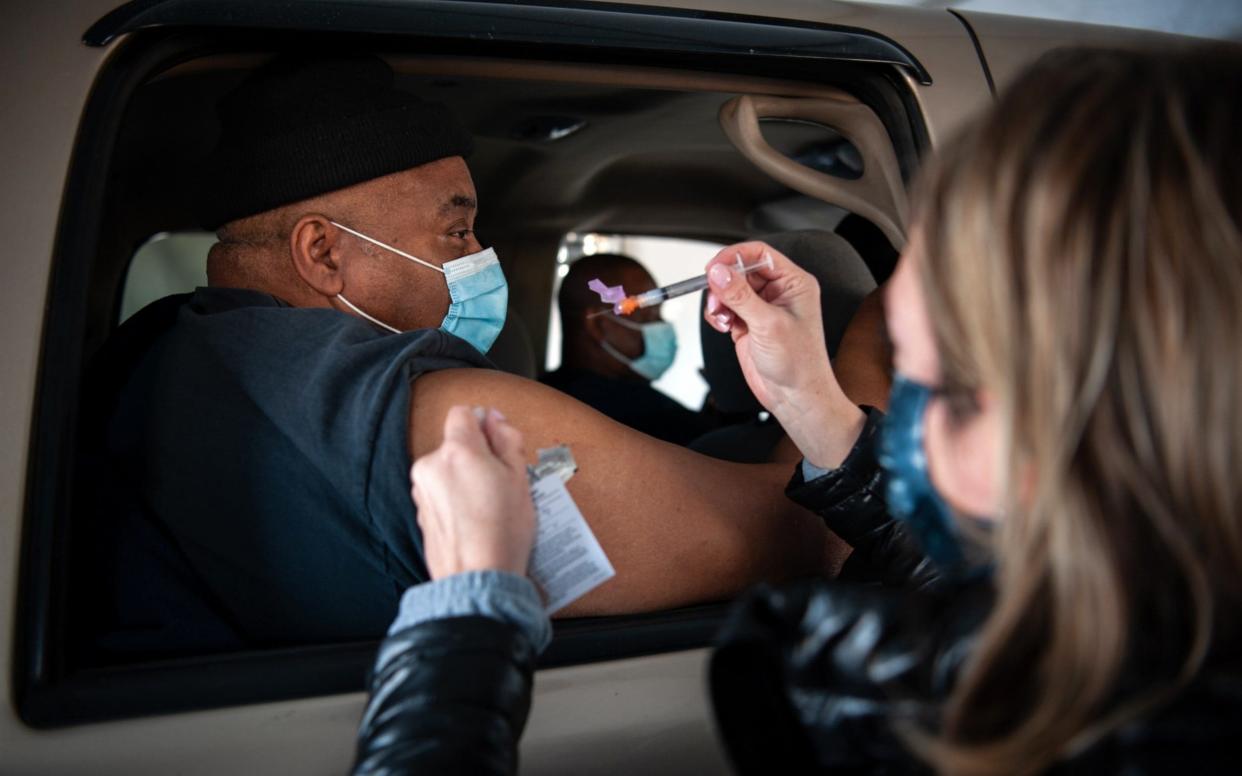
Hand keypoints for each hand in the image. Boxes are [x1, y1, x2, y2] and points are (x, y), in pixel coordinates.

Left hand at [412, 405, 534, 578]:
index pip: (462, 413)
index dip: (483, 424)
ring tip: (487, 506)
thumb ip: (506, 439)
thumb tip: (495, 419)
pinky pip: (440, 492)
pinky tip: (474, 519)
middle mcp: (431, 465)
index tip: (497, 443)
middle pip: (454, 444)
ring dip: (464, 478)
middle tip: (500, 482)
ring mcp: (422, 490)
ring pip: (446, 469)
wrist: (477, 578)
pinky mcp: (420, 512)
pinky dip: (454, 499)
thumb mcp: (519, 478)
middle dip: (476, 456)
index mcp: (457, 451)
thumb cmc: (502, 532)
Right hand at [704, 241, 863, 467]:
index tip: (714, 268)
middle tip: (717, 298)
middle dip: (723, 283)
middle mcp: (778, 292)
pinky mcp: (747, 323)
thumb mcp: (768, 324)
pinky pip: (724, 307)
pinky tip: (724, 327)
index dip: (734, 256)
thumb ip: (740, 295)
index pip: (760, 253)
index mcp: (793, 283)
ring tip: (723, 318)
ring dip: (719, 300)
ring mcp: (761, 307)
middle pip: (740, 269)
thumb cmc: (799, 363)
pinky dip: (718, 314)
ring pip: (728, 288)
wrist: (795, 397)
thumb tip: (719, 272)